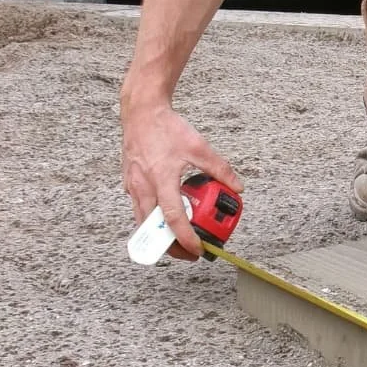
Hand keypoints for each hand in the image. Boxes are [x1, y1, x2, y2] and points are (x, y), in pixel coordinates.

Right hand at [122, 102, 241, 261]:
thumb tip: (237, 186)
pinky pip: (139, 208)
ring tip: (178, 239)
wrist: (141, 113)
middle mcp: (144, 186)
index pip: (173, 218)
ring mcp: (133, 186)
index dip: (185, 238)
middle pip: (154, 229)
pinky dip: (151, 218)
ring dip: (159, 235)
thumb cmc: (166, 128)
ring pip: (143, 222)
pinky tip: (165, 214)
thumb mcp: (199, 147)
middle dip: (171, 246)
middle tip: (188, 253)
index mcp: (162, 178)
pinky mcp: (129, 184)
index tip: (197, 250)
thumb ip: (220, 168)